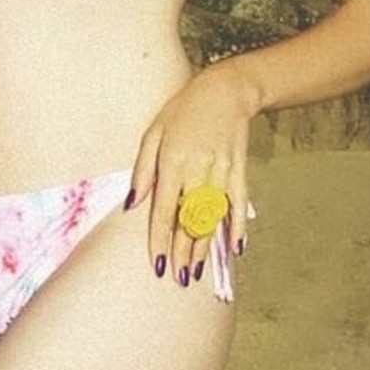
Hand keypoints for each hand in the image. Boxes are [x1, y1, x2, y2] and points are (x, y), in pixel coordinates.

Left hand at [127, 61, 257, 289]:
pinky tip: (234, 249)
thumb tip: (131, 203)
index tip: (157, 264)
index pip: (163, 211)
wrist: (226, 91)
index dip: (160, 240)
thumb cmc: (183, 111)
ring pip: (211, 217)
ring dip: (204, 246)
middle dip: (182, 251)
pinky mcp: (238, 170)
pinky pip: (238, 203)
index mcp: (172, 163)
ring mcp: (221, 171)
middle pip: (188, 220)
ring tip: (197, 272)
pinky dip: (237, 226)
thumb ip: (142, 170)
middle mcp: (197, 170)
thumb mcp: (153, 132)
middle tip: (178, 278)